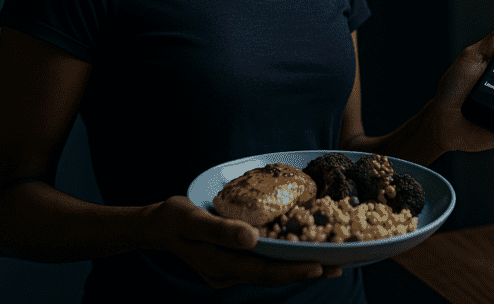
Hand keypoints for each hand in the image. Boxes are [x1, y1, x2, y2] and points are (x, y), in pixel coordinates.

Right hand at [142, 196, 341, 288]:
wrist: (155, 226)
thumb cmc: (173, 218)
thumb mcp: (193, 219)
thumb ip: (221, 230)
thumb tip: (252, 238)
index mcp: (220, 265)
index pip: (263, 272)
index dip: (292, 270)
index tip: (319, 265)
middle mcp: (228, 273)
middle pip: (272, 275)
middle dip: (304, 271)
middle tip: (337, 264)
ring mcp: (230, 271)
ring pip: (269, 271)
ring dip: (296, 266)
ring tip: (328, 260)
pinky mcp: (232, 263)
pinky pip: (261, 262)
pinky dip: (282, 258)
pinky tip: (298, 248)